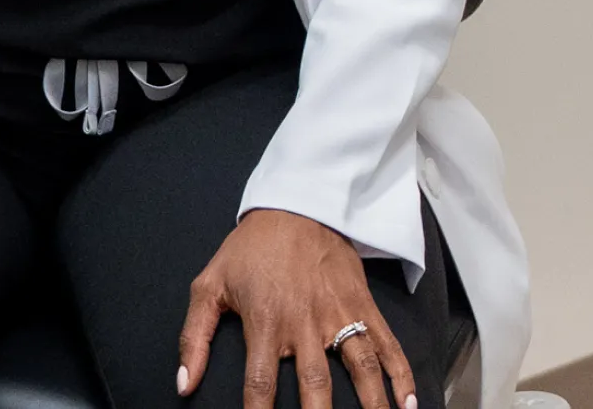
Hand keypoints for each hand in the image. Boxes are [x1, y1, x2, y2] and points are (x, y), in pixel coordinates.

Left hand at [177, 209, 416, 408]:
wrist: (294, 204)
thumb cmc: (249, 249)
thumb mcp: (210, 284)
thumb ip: (193, 336)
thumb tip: (184, 383)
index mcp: (265, 321)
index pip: (260, 384)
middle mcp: (304, 323)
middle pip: (316, 387)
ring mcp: (338, 314)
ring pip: (360, 368)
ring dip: (372, 405)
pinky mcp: (362, 303)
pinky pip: (387, 343)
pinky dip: (402, 374)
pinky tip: (408, 403)